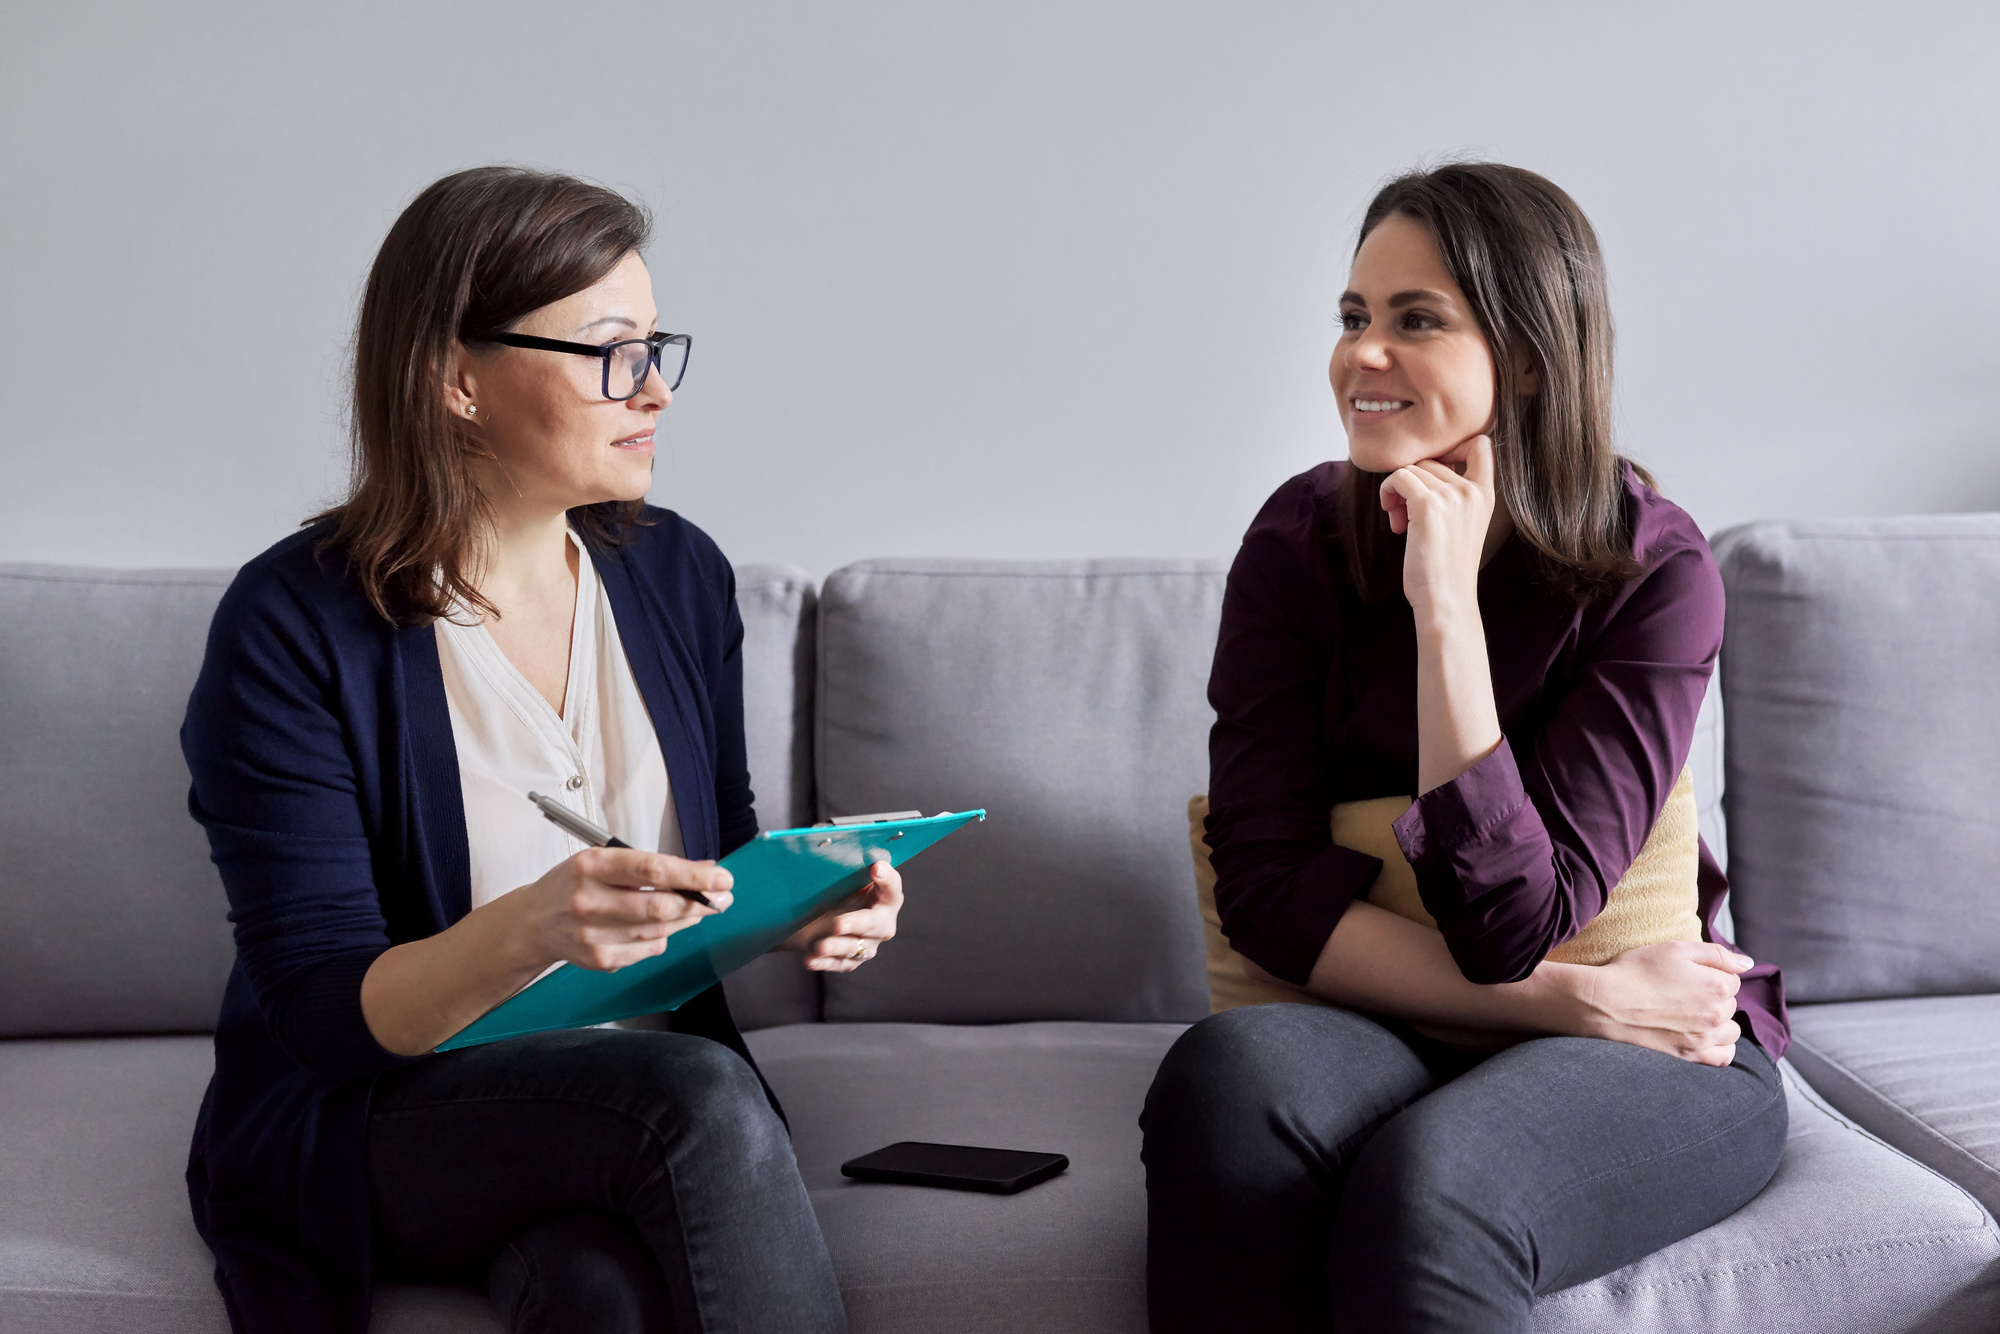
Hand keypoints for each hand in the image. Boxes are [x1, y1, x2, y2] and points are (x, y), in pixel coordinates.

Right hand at [509, 847, 732, 972]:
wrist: (533, 922)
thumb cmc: (574, 884)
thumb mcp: (605, 861)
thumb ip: (652, 865)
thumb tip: (704, 871)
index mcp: (591, 866)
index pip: (651, 870)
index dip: (692, 877)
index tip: (722, 878)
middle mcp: (588, 901)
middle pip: (659, 907)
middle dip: (699, 903)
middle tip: (723, 897)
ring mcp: (592, 935)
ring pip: (658, 931)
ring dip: (686, 919)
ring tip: (699, 908)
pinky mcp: (599, 960)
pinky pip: (648, 950)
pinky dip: (663, 938)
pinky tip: (662, 927)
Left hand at [780, 860, 902, 971]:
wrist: (813, 915)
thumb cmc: (833, 891)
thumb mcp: (837, 878)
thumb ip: (842, 866)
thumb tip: (826, 845)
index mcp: (884, 896)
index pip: (892, 887)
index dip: (887, 878)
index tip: (876, 868)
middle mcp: (881, 921)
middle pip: (876, 924)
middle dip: (857, 923)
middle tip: (838, 924)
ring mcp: (868, 944)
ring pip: (856, 948)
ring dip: (836, 946)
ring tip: (818, 945)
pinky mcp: (851, 960)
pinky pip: (840, 964)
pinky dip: (824, 962)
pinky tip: (810, 959)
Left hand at [1379, 434, 1495, 621]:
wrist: (1445, 598)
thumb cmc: (1446, 567)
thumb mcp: (1462, 524)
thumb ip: (1453, 494)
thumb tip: (1418, 466)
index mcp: (1486, 494)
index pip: (1481, 443)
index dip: (1452, 446)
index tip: (1432, 473)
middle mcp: (1472, 490)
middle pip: (1430, 460)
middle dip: (1413, 484)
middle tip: (1406, 515)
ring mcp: (1451, 496)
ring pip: (1411, 469)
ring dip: (1397, 493)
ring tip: (1401, 523)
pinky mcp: (1428, 505)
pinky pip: (1397, 478)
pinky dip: (1387, 493)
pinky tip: (1394, 520)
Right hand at [1555, 941, 1752, 1066]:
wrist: (1605, 1003)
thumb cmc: (1637, 971)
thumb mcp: (1675, 949)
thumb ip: (1716, 954)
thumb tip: (1748, 963)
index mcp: (1717, 985)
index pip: (1732, 979)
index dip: (1711, 973)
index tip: (1689, 974)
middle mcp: (1717, 1014)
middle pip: (1731, 1003)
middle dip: (1714, 996)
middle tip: (1683, 990)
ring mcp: (1705, 1038)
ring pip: (1731, 1029)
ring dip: (1719, 1021)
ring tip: (1693, 1013)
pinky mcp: (1691, 1056)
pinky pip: (1723, 1057)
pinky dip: (1720, 1047)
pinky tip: (1704, 1036)